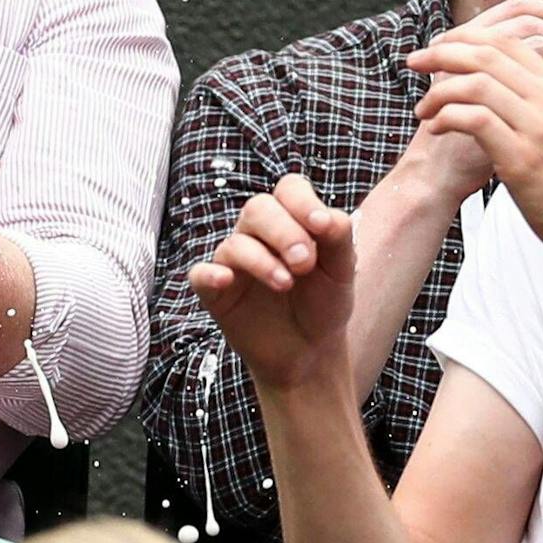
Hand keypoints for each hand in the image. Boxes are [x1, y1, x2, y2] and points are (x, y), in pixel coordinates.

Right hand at [189, 175, 356, 391]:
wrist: (310, 352)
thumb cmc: (324, 304)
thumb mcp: (342, 270)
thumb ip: (339, 237)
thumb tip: (327, 216)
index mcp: (290, 220)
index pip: (288, 190)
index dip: (302, 201)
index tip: (321, 226)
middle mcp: (258, 234)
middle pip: (258, 208)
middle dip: (283, 231)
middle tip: (304, 262)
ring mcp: (234, 262)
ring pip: (235, 242)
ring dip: (261, 260)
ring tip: (286, 283)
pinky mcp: (216, 291)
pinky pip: (200, 274)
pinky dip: (210, 274)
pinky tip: (225, 280)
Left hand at [408, 27, 542, 262]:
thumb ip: (537, 102)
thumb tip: (494, 82)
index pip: (507, 41)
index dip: (464, 39)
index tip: (438, 47)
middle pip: (486, 54)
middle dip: (441, 53)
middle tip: (414, 62)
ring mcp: (538, 128)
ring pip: (475, 84)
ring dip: (438, 92)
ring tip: (422, 109)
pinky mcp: (521, 158)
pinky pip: (473, 119)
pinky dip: (445, 117)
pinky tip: (435, 128)